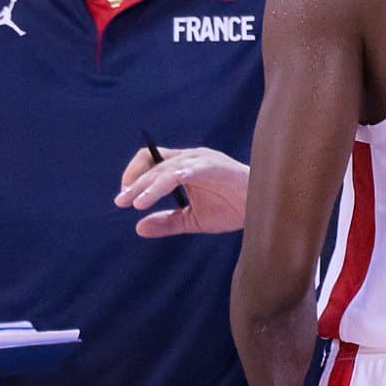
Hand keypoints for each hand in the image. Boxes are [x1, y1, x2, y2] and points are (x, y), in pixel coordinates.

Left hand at [116, 146, 248, 235]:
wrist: (264, 208)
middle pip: (152, 161)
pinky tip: (145, 201)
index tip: (125, 199)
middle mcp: (190, 158)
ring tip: (131, 202)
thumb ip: (167, 222)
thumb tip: (138, 227)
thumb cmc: (233, 208)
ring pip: (163, 168)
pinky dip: (159, 185)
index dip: (134, 177)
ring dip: (144, 185)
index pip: (150, 161)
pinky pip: (179, 173)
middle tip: (120, 201)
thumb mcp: (193, 219)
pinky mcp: (211, 167)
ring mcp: (201, 160)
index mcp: (185, 165)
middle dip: (133, 182)